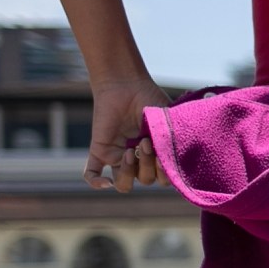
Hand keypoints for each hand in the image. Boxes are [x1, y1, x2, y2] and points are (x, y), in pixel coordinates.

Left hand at [85, 76, 169, 190]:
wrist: (125, 84)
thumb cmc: (149, 100)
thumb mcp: (167, 123)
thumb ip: (173, 143)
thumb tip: (175, 161)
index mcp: (157, 155)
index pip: (164, 178)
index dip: (165, 173)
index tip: (164, 154)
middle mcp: (139, 160)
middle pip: (145, 180)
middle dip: (147, 165)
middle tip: (145, 141)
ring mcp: (118, 157)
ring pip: (124, 183)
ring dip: (128, 173)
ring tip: (129, 152)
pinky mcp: (100, 150)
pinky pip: (92, 174)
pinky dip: (96, 182)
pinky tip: (105, 183)